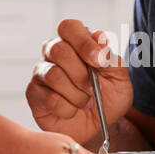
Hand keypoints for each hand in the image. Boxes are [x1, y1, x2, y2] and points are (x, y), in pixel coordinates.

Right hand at [27, 19, 132, 144]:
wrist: (101, 126)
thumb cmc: (108, 97)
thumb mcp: (119, 78)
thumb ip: (111, 57)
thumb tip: (99, 37)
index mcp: (75, 43)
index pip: (69, 27)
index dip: (84, 42)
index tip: (99, 62)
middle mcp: (54, 54)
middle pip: (59, 50)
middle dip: (81, 74)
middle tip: (93, 88)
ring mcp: (42, 73)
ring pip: (54, 76)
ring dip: (77, 94)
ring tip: (86, 102)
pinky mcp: (34, 94)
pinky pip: (48, 98)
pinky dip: (67, 109)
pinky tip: (72, 110)